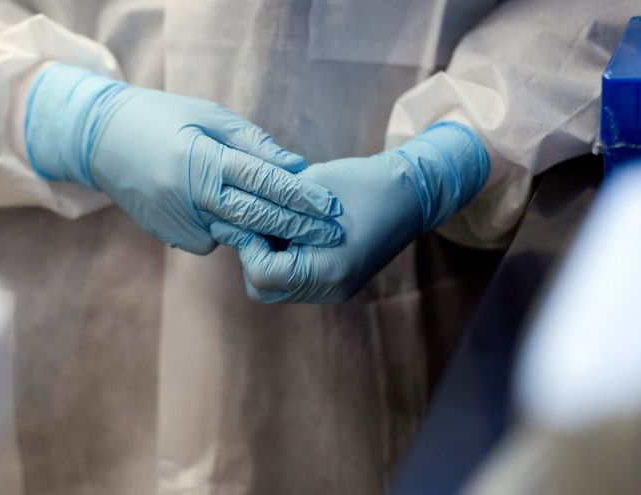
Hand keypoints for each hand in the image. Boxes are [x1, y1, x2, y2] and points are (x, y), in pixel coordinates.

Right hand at [25, 64, 342, 254]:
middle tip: (333, 236)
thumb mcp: (208, 116)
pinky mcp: (168, 236)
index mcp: (200, 158)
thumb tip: (296, 167)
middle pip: (254, 216)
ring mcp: (176, 220)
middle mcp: (188, 195)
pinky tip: (236, 220)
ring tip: (306, 238)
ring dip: (270, 237)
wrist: (101, 141)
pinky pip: (212, 240)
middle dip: (297, 227)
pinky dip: (229, 231)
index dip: (300, 197)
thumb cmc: (162, 118)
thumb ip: (252, 144)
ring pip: (235, 234)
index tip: (331, 207)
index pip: (261, 181)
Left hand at [212, 122, 489, 302]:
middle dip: (252, 254)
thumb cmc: (361, 183)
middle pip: (262, 288)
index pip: (261, 274)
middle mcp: (330, 289)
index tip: (249, 217)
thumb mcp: (309, 188)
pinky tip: (286, 232)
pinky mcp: (334, 284)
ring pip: (273, 287)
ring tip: (272, 225)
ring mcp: (333, 291)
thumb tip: (229, 215)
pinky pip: (292, 281)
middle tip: (257, 222)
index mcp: (328, 269)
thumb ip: (270, 207)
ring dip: (265, 257)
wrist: (410, 194)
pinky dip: (281, 259)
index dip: (248, 245)